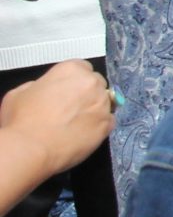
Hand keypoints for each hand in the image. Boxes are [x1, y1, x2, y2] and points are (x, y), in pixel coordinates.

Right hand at [0, 62, 113, 179]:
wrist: (30, 148)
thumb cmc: (21, 120)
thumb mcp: (19, 93)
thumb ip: (38, 86)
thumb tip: (44, 90)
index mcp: (71, 69)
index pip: (81, 68)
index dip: (72, 82)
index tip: (65, 93)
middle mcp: (91, 82)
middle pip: (95, 84)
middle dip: (85, 93)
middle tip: (70, 109)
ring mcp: (102, 103)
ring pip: (104, 102)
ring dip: (93, 109)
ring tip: (76, 124)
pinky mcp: (107, 124)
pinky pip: (109, 121)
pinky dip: (99, 126)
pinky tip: (84, 134)